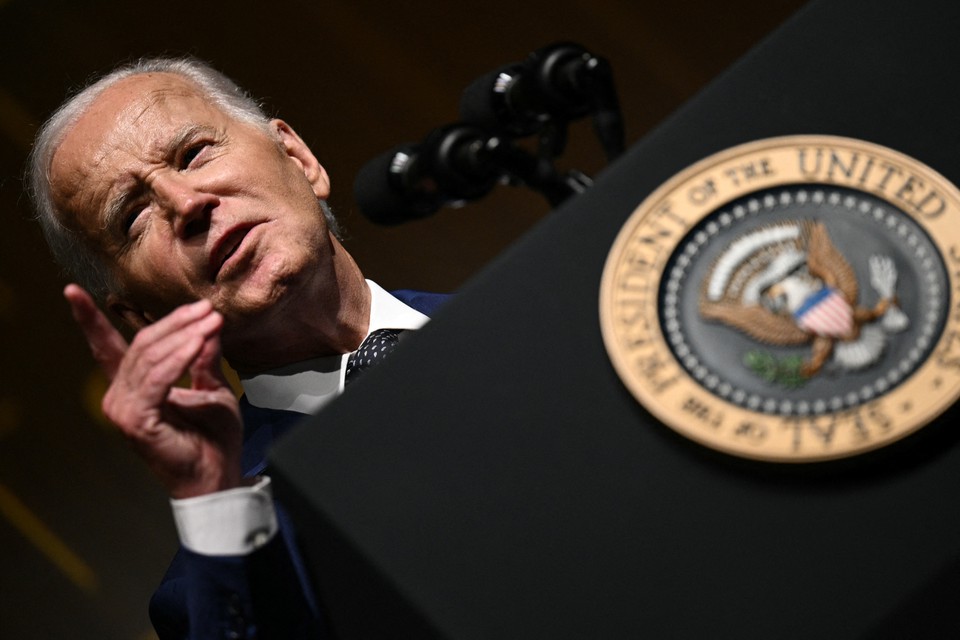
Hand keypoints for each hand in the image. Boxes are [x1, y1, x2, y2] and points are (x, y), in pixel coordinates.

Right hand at [64, 285, 243, 498]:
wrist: (217, 474)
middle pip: (141, 344)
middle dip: (176, 322)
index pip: (108, 347)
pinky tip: (198, 343)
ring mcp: (124, 409)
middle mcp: (120, 396)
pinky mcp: (136, 420)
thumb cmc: (213, 437)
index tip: (73, 291)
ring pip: (149, 357)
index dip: (89, 320)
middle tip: (208, 310)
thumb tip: (209, 326)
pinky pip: (157, 378)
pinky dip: (179, 357)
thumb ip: (203, 358)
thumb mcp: (211, 387)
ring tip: (212, 322)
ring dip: (184, 335)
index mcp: (133, 387)